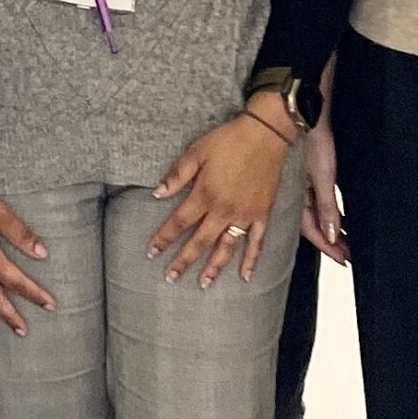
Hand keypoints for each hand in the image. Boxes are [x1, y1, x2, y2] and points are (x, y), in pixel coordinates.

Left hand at [149, 107, 291, 286]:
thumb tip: (157, 193)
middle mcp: (224, 210)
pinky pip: (257, 242)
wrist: (265, 135)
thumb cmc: (228, 140)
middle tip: (171, 277)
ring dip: (214, 268)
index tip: (151, 253)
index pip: (179, 223)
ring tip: (203, 283)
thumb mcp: (196, 152)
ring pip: (227, 248)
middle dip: (183, 261)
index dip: (163, 238)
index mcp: (205, 194)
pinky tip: (246, 276)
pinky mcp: (262, 214)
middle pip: (200, 242)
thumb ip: (177, 175)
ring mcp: (245, 215)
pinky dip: (252, 260)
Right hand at [300, 115, 350, 264]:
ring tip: (346, 242)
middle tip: (348, 256)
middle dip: (331, 242)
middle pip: (315, 225)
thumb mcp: (323, 177)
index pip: (313, 230)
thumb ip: (327, 208)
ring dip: (331, 229)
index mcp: (298, 194)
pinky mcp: (313, 173)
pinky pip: (319, 201)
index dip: (328, 247)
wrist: (306, 111)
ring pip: (317, 214)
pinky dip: (329, 213)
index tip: (343, 259)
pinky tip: (337, 218)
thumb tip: (332, 235)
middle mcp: (300, 192)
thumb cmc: (312, 139)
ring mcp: (306, 183)